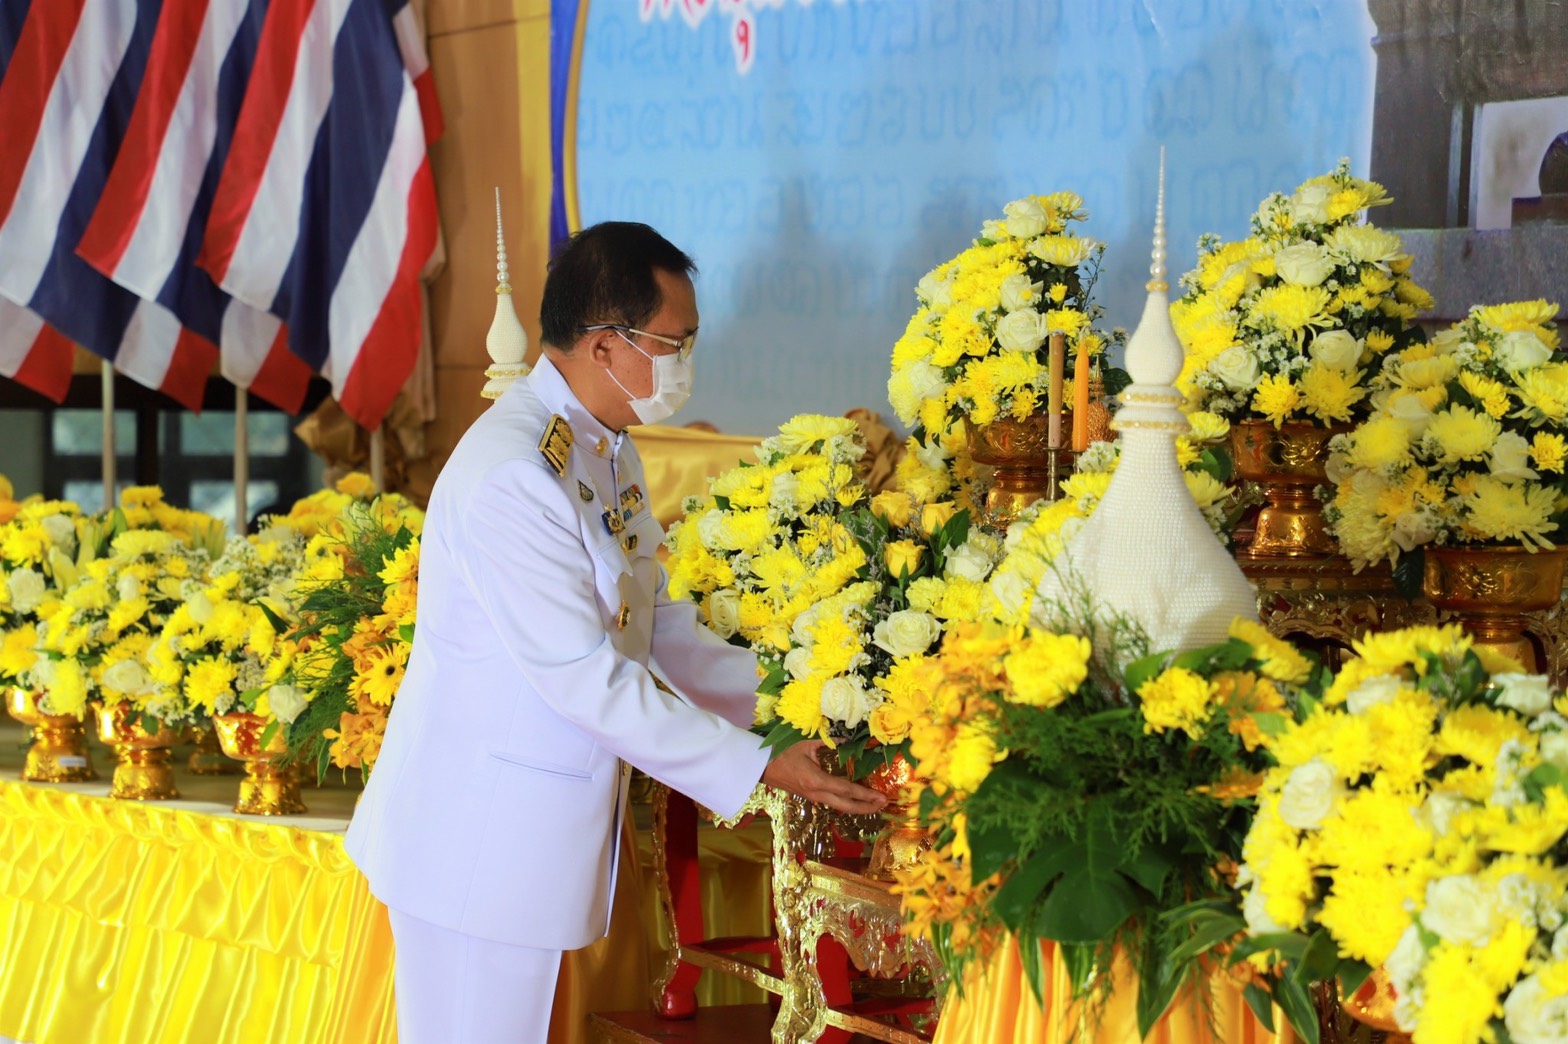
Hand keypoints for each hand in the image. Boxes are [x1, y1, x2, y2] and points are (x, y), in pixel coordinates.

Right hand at [761, 741, 888, 815]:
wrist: (761, 767)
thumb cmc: (781, 753)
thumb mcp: (805, 744)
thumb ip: (828, 742)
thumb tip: (848, 738)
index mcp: (816, 780)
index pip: (846, 789)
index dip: (865, 794)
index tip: (880, 796)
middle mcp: (816, 793)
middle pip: (846, 806)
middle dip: (866, 807)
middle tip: (883, 804)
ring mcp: (813, 797)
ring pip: (840, 807)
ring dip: (858, 806)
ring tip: (874, 804)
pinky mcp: (811, 797)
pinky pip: (833, 803)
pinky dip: (848, 803)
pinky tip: (856, 800)